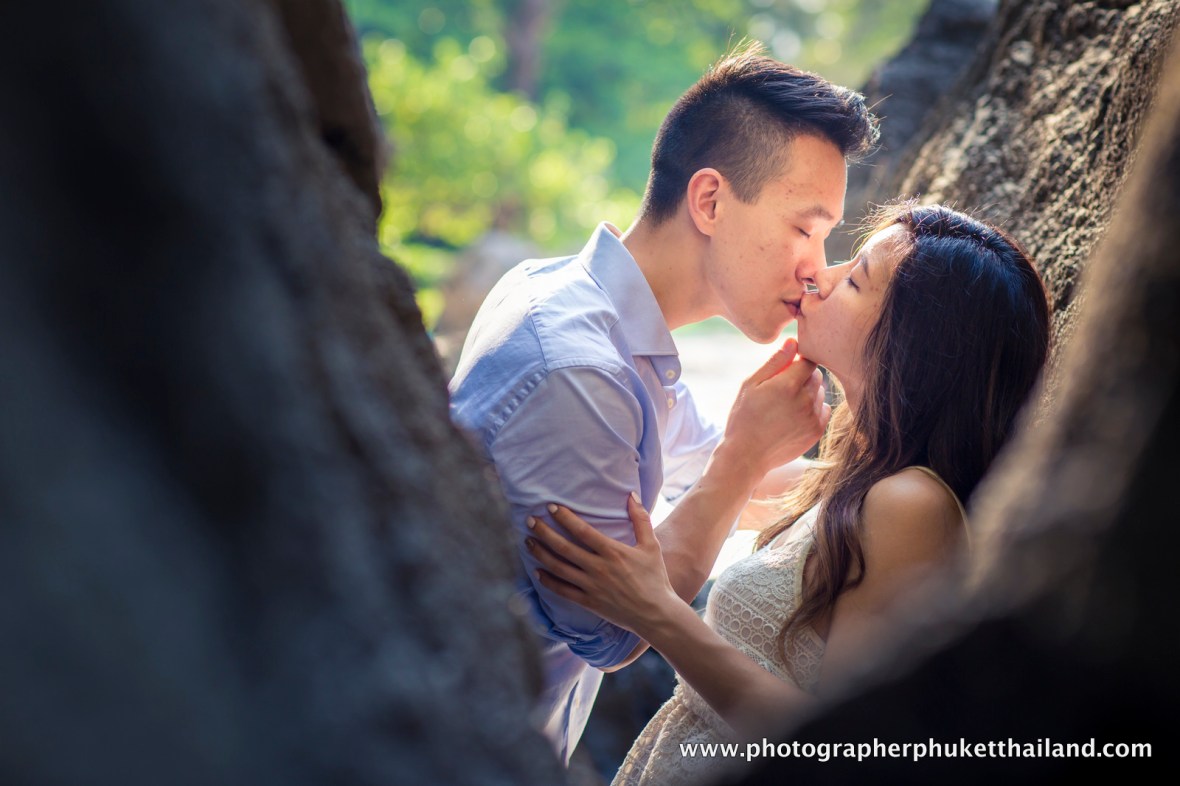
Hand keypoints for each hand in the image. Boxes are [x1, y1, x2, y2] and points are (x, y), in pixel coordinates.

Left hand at [526, 493, 680, 637]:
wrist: (656, 613)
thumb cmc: (655, 577)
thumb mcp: (651, 545)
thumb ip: (640, 519)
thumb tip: (631, 494)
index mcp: (613, 552)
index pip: (582, 531)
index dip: (565, 518)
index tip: (550, 507)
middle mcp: (599, 568)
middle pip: (564, 548)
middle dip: (544, 533)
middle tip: (529, 521)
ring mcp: (592, 586)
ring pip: (559, 568)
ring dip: (541, 554)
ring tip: (528, 542)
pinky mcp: (589, 603)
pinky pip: (563, 591)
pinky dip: (548, 581)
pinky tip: (536, 572)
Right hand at [719, 338, 828, 478]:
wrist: (746, 456)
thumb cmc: (744, 417)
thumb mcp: (751, 385)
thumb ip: (774, 362)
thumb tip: (793, 342)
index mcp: (788, 384)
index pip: (808, 361)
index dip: (798, 363)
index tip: (787, 370)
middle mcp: (805, 400)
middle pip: (816, 376)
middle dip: (803, 378)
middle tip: (783, 389)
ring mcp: (813, 417)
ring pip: (821, 393)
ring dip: (809, 394)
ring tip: (786, 406)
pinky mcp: (817, 432)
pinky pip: (823, 411)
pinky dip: (813, 410)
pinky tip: (794, 418)